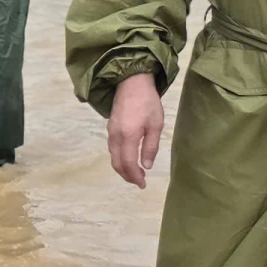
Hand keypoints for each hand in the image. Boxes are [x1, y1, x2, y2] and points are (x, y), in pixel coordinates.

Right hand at [108, 71, 164, 188]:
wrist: (131, 82)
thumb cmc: (148, 102)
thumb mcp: (156, 124)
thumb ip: (151, 146)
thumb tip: (146, 166)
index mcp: (128, 135)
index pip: (128, 163)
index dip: (134, 176)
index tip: (143, 184)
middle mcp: (116, 136)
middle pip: (117, 163)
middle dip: (127, 175)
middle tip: (139, 182)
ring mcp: (110, 131)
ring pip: (113, 156)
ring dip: (123, 168)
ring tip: (135, 172)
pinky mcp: (110, 127)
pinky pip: (112, 148)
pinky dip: (119, 158)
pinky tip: (128, 158)